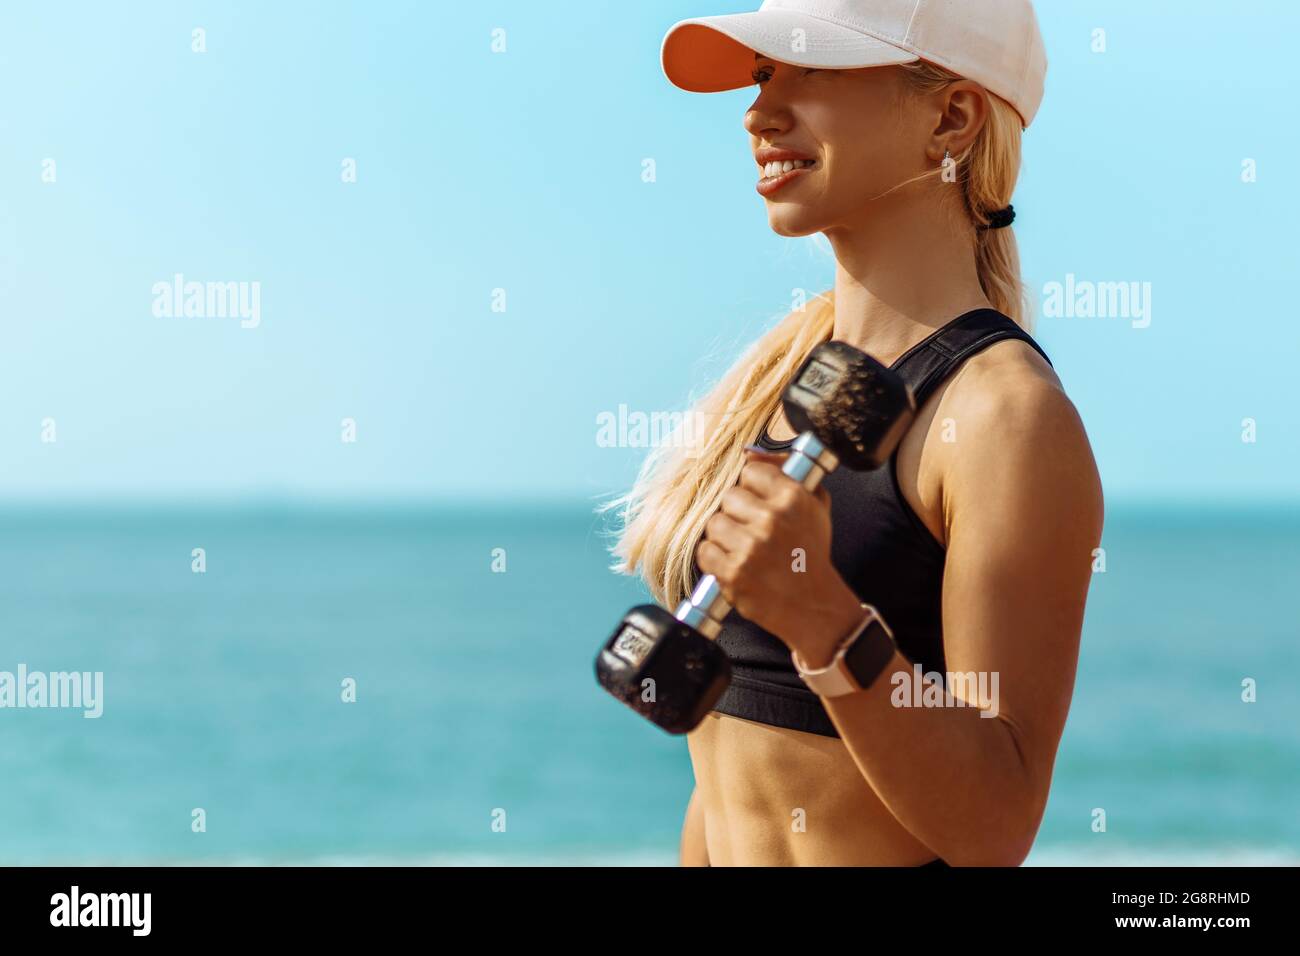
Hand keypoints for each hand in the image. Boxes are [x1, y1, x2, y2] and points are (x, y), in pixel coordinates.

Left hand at [695, 449, 865, 666]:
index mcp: (792, 499)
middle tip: (751, 528)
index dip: (752, 487)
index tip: (759, 501)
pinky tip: (734, 563)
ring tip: (743, 547)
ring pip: (714, 522)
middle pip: (729, 496)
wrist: (812, 604)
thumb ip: (784, 470)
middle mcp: (770, 520)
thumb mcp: (814, 504)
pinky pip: (705, 550)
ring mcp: (749, 548)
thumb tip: (748, 453)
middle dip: (738, 512)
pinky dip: (715, 558)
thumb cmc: (810, 551)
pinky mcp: (732, 573)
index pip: (751, 471)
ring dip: (724, 535)